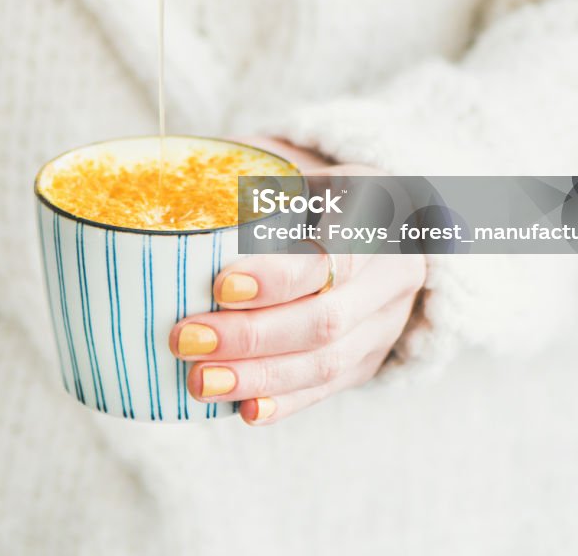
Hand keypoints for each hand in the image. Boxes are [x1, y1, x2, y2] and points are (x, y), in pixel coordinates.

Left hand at [169, 140, 425, 424]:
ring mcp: (385, 323)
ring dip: (259, 377)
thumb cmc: (323, 188)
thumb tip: (186, 175)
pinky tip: (244, 411)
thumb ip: (256, 172)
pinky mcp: (371, 358)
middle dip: (250, 336)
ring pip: (327, 362)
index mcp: (376, 214)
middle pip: (325, 320)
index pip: (333, 254)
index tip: (220, 285)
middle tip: (185, 338)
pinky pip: (330, 388)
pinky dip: (285, 401)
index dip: (279, 277)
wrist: (393, 222)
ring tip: (200, 381)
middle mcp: (391, 273)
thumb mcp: (305, 166)